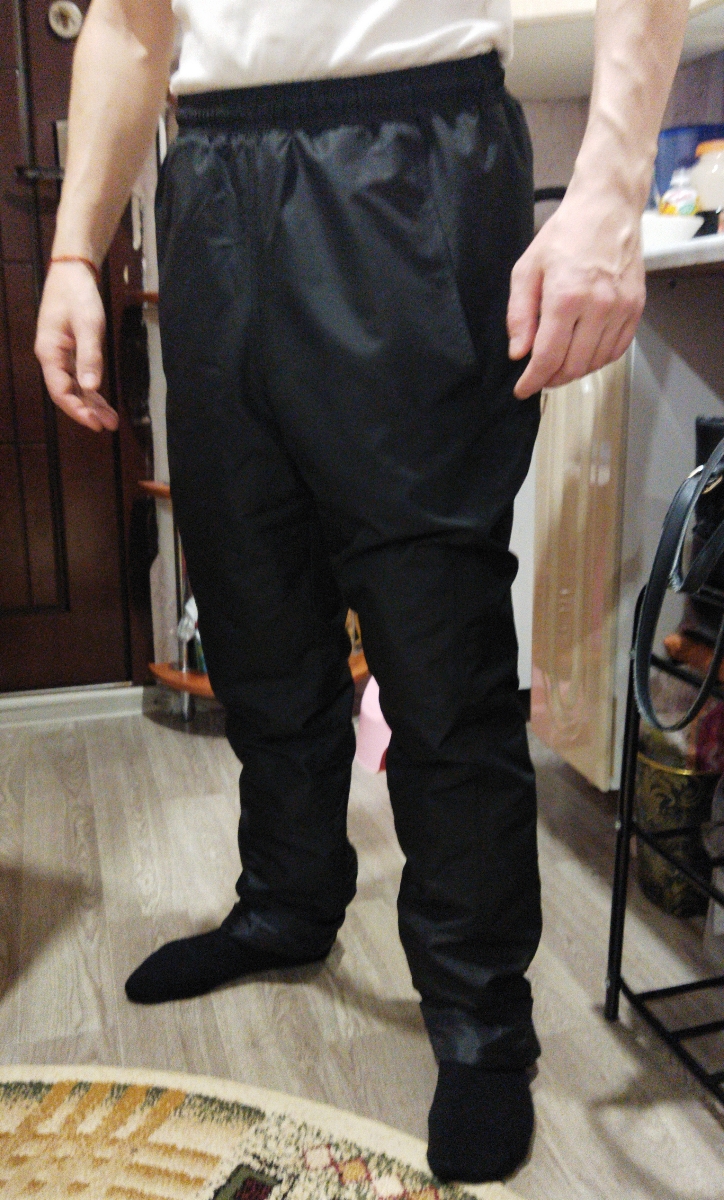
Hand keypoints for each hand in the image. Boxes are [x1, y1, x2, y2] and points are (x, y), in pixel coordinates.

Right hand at [35, 260, 118, 431]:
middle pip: (67, 393)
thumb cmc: (78, 294)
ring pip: (75, 387)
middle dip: (87, 412)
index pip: (61, 391)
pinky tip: (104, 402)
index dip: (78, 411)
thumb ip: (90, 356)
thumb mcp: (88, 324)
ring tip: (112, 420)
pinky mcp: (71, 351)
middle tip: (109, 426)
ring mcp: (61, 355)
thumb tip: (92, 388)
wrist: (73, 272)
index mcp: (50, 352)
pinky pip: (80, 376)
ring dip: (92, 404)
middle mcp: (52, 357)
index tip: (97, 424)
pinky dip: (92, 390)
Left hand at [507, 189, 645, 398]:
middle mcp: (598, 306)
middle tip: (539, 376)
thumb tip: (519, 353)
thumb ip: (519, 314)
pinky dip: (598, 360)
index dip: (533, 380)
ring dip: (574, 371)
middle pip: (573, 366)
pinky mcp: (636, 308)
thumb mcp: (527, 269)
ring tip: (559, 364)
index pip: (548, 357)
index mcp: (566, 296)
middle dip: (552, 378)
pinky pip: (617, 350)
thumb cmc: (564, 235)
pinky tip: (583, 353)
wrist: (608, 208)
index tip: (523, 390)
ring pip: (596, 363)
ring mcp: (621, 308)